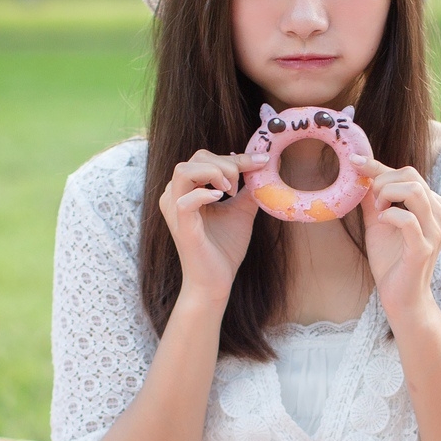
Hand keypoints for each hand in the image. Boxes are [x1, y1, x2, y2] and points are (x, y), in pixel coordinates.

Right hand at [159, 149, 265, 306]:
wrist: (215, 281)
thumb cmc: (224, 248)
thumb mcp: (241, 211)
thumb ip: (249, 189)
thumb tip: (264, 167)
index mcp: (187, 190)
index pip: (207, 159)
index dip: (236, 158)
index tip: (262, 160)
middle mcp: (175, 195)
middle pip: (196, 158)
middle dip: (226, 164)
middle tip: (241, 185)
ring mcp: (175, 210)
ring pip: (184, 171)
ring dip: (214, 173)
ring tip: (231, 190)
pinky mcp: (182, 226)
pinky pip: (185, 201)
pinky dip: (204, 194)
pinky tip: (222, 197)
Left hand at [358, 157, 440, 328]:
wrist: (401, 298)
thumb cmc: (392, 260)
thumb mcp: (379, 222)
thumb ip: (373, 199)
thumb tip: (359, 174)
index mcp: (433, 206)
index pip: (409, 173)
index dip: (378, 165)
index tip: (354, 161)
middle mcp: (440, 215)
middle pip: (412, 176)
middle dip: (383, 181)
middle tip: (371, 201)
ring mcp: (435, 231)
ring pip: (414, 191)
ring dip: (387, 194)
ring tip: (378, 211)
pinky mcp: (424, 248)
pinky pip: (408, 219)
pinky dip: (390, 215)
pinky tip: (382, 222)